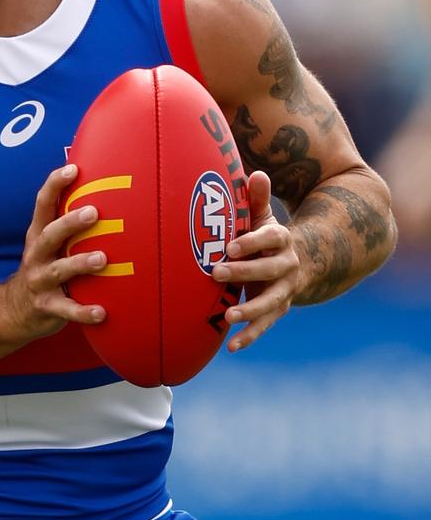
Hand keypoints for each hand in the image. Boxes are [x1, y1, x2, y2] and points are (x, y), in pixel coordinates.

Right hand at [5, 163, 107, 338]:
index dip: (55, 184)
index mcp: (38, 235)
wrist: (14, 311)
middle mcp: (36, 255)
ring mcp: (40, 281)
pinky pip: (66, 310)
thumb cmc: (44, 268)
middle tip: (93, 212)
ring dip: (80, 263)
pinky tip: (102, 312)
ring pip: (59, 270)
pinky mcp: (47, 307)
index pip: (43, 204)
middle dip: (69, 222)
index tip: (72, 168)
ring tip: (102, 259)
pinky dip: (83, 311)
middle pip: (50, 234)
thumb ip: (67, 225)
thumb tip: (103, 194)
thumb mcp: (48, 245)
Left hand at [211, 170, 299, 350]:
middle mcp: (287, 266)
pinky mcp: (277, 310)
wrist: (302, 263)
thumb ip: (257, 198)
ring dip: (250, 310)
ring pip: (271, 302)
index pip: (271, 238)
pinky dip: (250, 336)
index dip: (252, 242)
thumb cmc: (268, 238)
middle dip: (244, 272)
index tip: (230, 246)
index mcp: (282, 239)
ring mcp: (284, 290)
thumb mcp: (264, 217)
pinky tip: (231, 347)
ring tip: (228, 316)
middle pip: (269, 270)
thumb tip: (256, 173)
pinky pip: (265, 325)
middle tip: (216, 272)